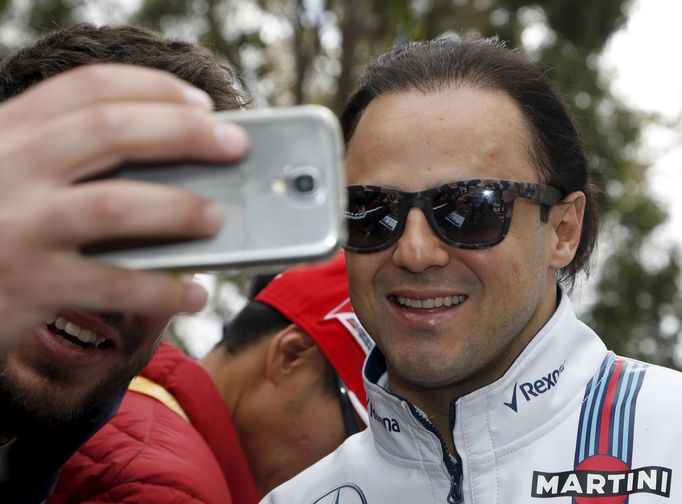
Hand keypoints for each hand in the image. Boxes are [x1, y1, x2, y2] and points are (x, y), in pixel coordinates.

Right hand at [0, 64, 248, 346]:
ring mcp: (19, 226)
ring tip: (217, 218)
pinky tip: (194, 293)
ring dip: (179, 208)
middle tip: (234, 145)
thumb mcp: (9, 171)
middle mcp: (10, 168)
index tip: (201, 103)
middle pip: (111, 130)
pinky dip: (164, 288)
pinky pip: (114, 284)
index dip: (154, 89)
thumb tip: (170, 161)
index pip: (89, 89)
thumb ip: (63, 155)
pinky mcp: (31, 283)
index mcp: (9, 132)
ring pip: (116, 204)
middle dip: (184, 133)